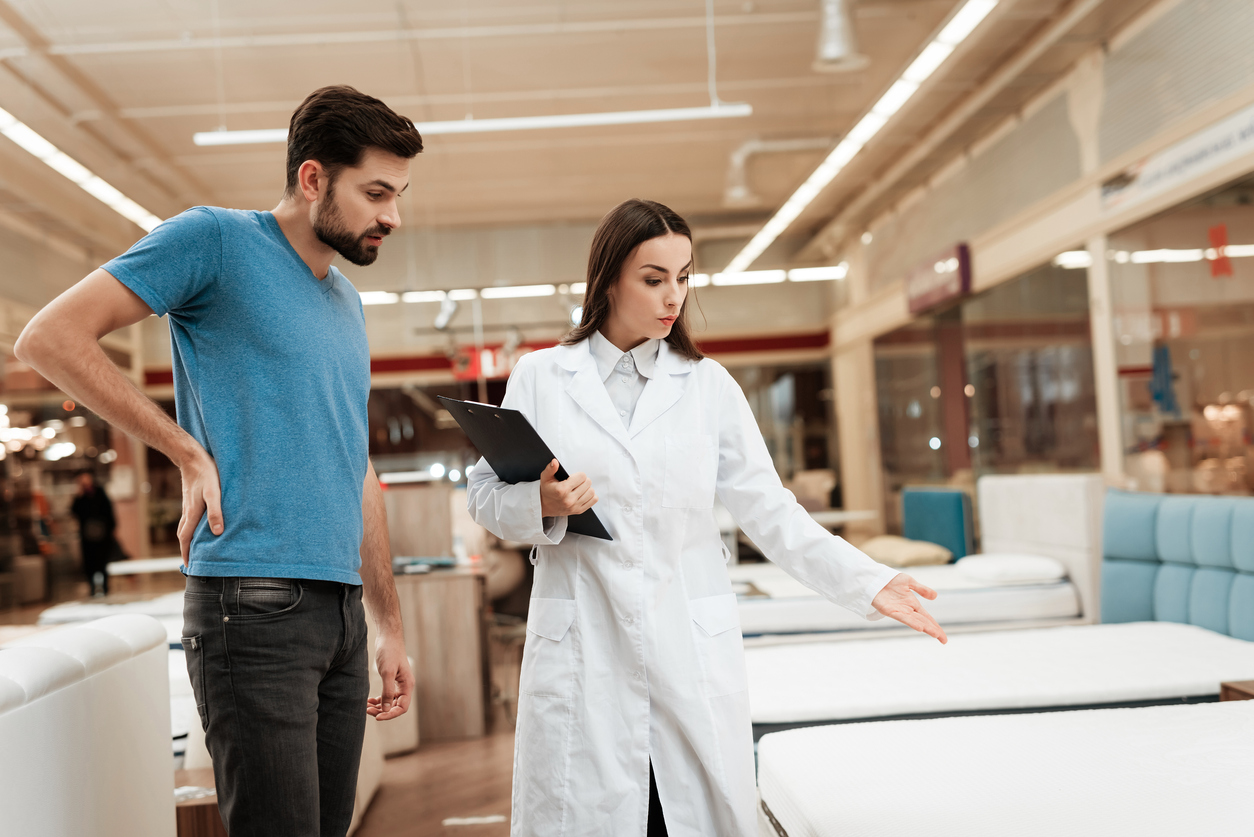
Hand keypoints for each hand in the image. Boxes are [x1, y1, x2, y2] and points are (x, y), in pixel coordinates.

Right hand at [177, 448, 223, 566]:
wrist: (192, 457)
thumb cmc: (206, 474)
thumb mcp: (214, 493)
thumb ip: (215, 512)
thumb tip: (217, 532)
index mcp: (192, 513)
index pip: (186, 539)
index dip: (187, 553)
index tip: (188, 566)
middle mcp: (188, 512)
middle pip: (183, 535)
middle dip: (186, 549)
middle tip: (191, 562)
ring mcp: (188, 505)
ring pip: (185, 526)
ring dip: (188, 539)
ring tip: (194, 548)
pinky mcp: (191, 499)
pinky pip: (188, 518)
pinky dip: (191, 528)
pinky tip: (198, 526)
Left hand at [367, 632, 413, 720]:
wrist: (388, 637)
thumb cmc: (389, 652)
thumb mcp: (387, 672)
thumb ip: (387, 691)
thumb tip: (385, 709)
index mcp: (407, 685)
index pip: (402, 707)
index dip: (390, 714)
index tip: (377, 717)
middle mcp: (404, 686)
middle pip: (395, 706)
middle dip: (382, 711)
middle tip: (367, 711)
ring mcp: (398, 683)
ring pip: (389, 702)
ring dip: (379, 706)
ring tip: (366, 707)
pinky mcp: (391, 680)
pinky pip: (386, 695)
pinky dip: (378, 699)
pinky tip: (369, 700)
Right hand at [538, 459, 596, 516]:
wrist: (544, 506)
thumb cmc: (547, 491)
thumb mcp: (545, 478)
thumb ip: (550, 469)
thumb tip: (555, 462)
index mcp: (561, 490)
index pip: (582, 476)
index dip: (578, 475)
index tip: (573, 477)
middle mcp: (569, 499)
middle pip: (588, 483)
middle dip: (583, 480)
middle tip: (576, 482)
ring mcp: (574, 506)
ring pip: (591, 492)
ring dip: (587, 488)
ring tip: (579, 488)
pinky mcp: (579, 511)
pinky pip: (594, 500)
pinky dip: (591, 496)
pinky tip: (583, 494)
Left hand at [872, 573, 947, 643]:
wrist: (874, 577)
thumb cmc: (889, 580)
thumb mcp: (909, 582)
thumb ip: (921, 589)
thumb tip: (935, 596)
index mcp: (912, 604)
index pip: (927, 618)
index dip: (936, 627)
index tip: (943, 638)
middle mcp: (907, 610)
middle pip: (923, 622)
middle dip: (933, 630)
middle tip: (943, 639)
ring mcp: (898, 611)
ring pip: (915, 621)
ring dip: (925, 628)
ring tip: (935, 634)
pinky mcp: (889, 611)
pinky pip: (902, 617)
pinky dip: (911, 622)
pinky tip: (919, 627)